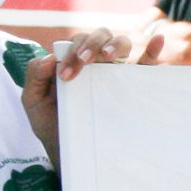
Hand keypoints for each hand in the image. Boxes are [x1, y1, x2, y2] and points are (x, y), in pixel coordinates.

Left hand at [22, 27, 159, 161]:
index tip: (66, 75)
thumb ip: (34, 76)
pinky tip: (156, 41)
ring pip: (121, 43)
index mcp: (74, 62)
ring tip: (108, 57)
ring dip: (114, 44)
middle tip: (84, 61)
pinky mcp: (133, 87)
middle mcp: (96, 64)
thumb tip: (50, 58)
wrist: (72, 154)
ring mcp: (115, 74)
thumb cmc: (53, 126)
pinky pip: (146, 65)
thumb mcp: (34, 102)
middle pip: (99, 36)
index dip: (72, 51)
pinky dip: (152, 50)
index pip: (77, 42)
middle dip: (91, 44)